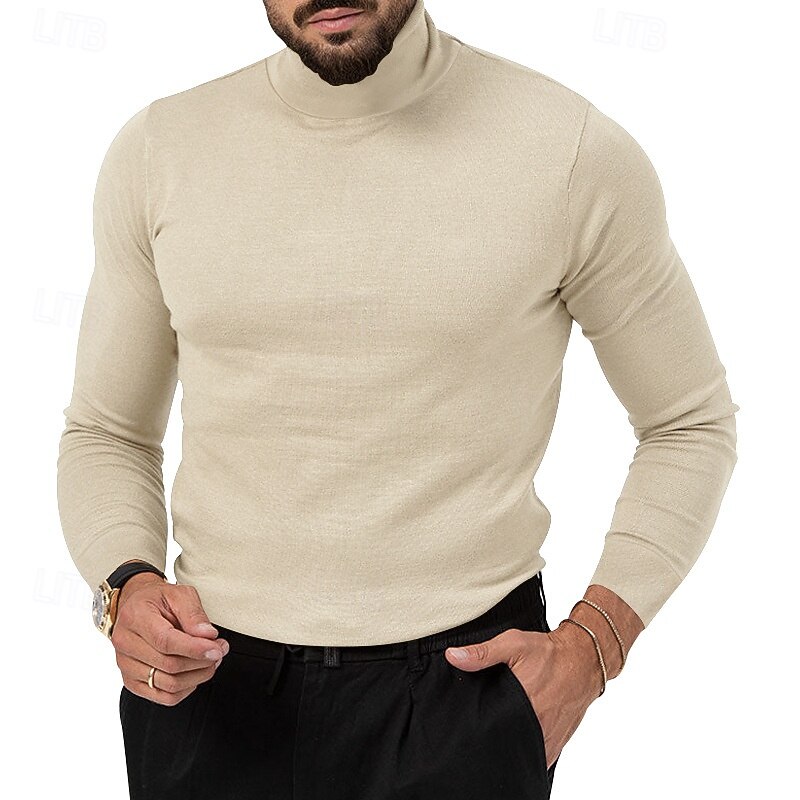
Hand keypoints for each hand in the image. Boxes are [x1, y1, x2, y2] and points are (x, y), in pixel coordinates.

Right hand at [111, 573, 229, 705]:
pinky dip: (186, 689)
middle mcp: (125, 643)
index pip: (165, 641)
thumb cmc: (158, 599)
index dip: (195, 648)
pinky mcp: (132, 681)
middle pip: (169, 665)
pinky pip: (164, 697)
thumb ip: (194, 614)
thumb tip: (208, 636)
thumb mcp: (179, 594)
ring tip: (212, 660)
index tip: (217, 648)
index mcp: (135, 617)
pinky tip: (196, 673)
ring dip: (198, 676)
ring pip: (168, 685)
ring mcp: (125, 665)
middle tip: (220, 650)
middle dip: (202, 661)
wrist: (136, 607)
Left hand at [445, 622, 602, 768]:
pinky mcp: (557, 742)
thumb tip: (453, 657)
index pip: (493, 729)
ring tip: (498, 734)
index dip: (479, 729)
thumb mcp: (513, 643)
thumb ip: (483, 653)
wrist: (583, 660)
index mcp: (523, 703)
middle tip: (483, 728)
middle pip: (506, 744)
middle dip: (493, 738)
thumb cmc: (548, 652)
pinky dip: (525, 752)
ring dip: (510, 747)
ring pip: (521, 753)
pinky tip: (515, 740)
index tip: (470, 724)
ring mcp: (549, 738)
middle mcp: (538, 726)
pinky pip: (537, 757)